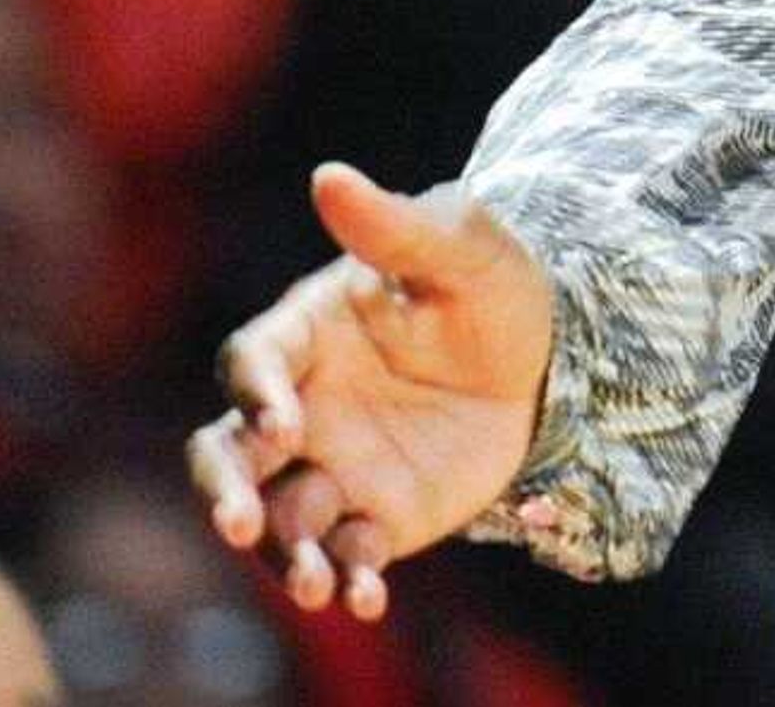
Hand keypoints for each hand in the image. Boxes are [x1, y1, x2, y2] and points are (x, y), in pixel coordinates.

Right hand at [186, 163, 554, 621]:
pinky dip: (351, 580)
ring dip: (286, 557)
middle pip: (228, 456)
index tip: (284, 419)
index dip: (256, 390)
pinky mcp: (374, 517)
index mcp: (304, 335)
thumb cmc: (491, 285)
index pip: (250, 362)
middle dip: (225, 492)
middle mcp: (300, 409)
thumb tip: (330, 175)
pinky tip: (369, 598)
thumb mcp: (462, 249)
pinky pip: (346, 555)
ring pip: (279, 521)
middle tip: (240, 523)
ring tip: (315, 586)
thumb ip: (395, 227)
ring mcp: (330, 468)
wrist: (549, 356)